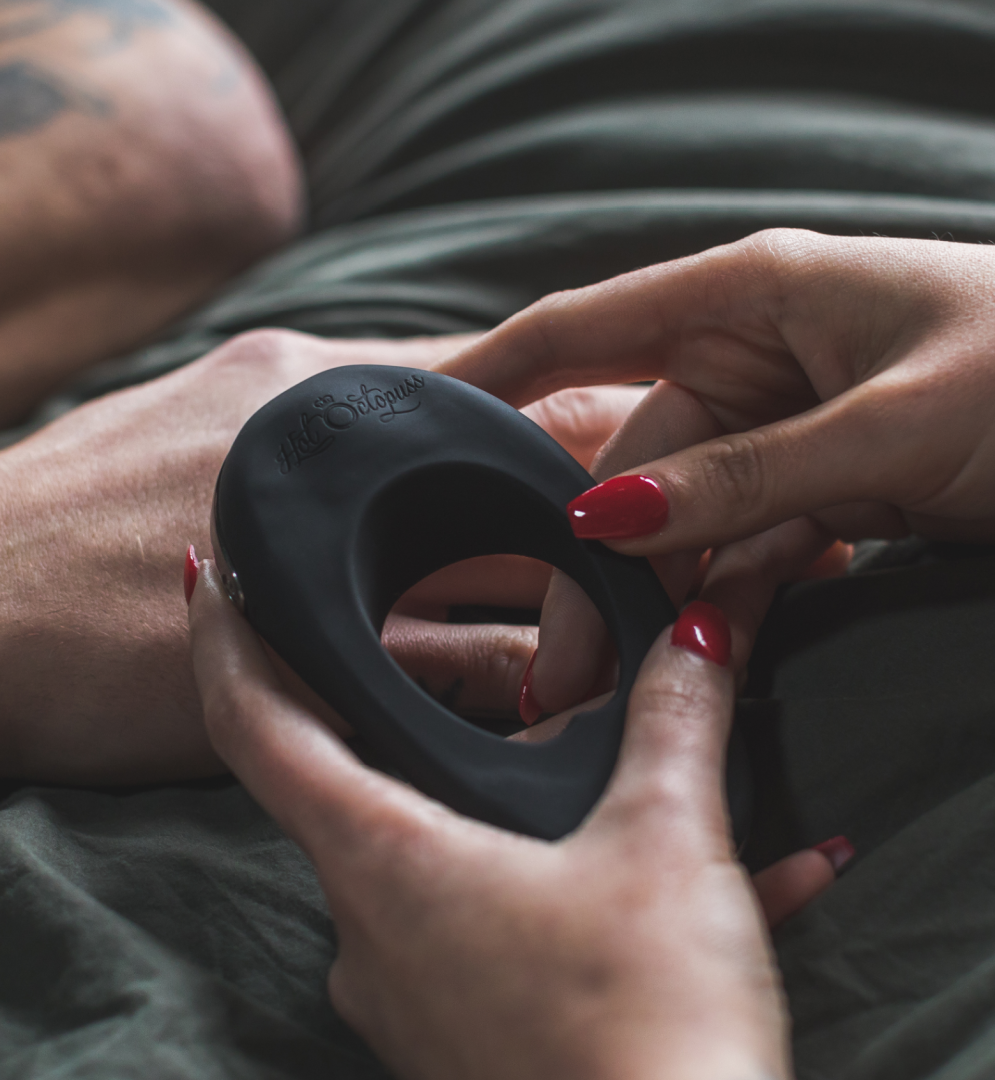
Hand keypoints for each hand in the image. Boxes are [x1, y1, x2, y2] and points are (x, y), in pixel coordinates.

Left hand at [0, 329, 639, 782]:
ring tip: (517, 530)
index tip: (647, 527)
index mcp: (335, 430)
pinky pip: (350, 414)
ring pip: (416, 409)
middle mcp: (304, 376)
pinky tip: (411, 510)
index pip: (520, 435)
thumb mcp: (292, 677)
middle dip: (548, 465)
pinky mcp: (217, 394)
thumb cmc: (85, 653)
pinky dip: (403, 460)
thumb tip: (563, 673)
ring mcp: (256, 376)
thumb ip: (444, 661)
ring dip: (474, 461)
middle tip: (600, 533)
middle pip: (479, 406)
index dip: (599, 480)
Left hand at [189, 565, 843, 1079]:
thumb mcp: (666, 846)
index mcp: (383, 860)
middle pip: (338, 777)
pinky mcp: (459, 1030)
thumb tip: (698, 629)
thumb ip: (677, 718)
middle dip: (384, 703)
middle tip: (421, 641)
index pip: (253, 724)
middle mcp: (370, 927)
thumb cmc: (645, 1037)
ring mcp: (409, 988)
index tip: (205, 575)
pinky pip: (482, 921)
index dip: (221, 637)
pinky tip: (643, 877)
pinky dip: (540, 879)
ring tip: (568, 741)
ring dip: (489, 796)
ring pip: (427, 849)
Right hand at [437, 230, 994, 710]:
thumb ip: (746, 475)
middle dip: (590, 563)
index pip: (579, 329)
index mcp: (750, 295)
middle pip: (630, 462)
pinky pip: (745, 540)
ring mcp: (783, 423)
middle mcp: (750, 354)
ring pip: (683, 515)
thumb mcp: (892, 423)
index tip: (416, 429)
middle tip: (565, 669)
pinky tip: (709, 648)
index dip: (489, 379)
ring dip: (656, 594)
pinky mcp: (820, 479)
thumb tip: (608, 518)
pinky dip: (728, 594)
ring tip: (620, 683)